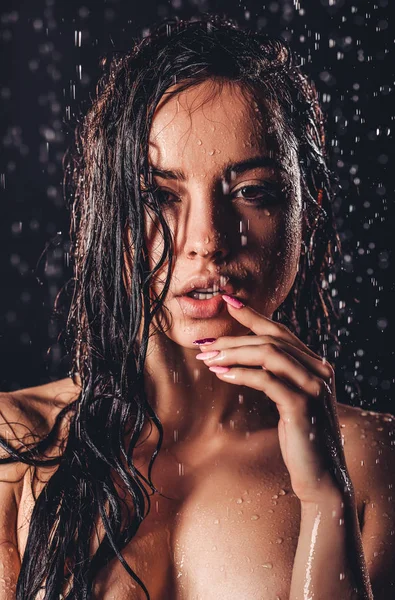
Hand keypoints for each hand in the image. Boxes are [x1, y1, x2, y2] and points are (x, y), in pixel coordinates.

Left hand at [194, 295, 353, 504]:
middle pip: (271, 341)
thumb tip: (244, 357)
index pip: (281, 332)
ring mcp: (314, 386)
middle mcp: (319, 370)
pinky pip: (267, 380)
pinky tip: (222, 374)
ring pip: (269, 355)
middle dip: (233, 339)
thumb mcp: (291, 401)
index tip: (228, 303)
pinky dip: (241, 373)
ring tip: (208, 359)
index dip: (254, 315)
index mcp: (316, 365)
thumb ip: (279, 377)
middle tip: (204, 345)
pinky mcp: (303, 405)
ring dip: (233, 354)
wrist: (321, 476)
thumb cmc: (301, 438)